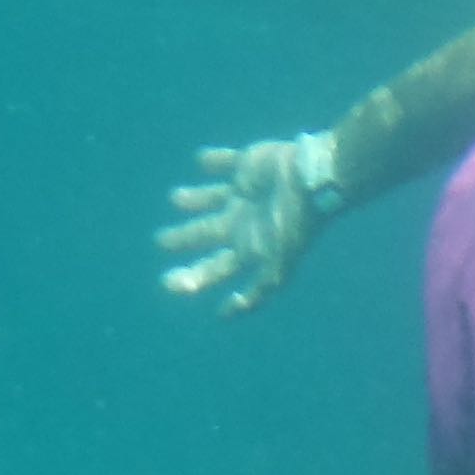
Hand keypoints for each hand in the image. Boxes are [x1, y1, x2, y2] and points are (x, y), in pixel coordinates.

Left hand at [157, 131, 339, 313]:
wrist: (314, 181)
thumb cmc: (294, 225)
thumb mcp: (277, 267)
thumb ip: (256, 293)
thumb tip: (225, 315)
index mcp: (247, 247)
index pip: (213, 267)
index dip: (193, 278)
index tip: (169, 284)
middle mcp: (242, 223)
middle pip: (205, 234)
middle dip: (182, 238)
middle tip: (160, 240)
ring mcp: (245, 194)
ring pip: (212, 198)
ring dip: (194, 199)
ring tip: (175, 197)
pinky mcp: (248, 165)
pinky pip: (226, 162)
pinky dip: (214, 160)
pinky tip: (201, 159)